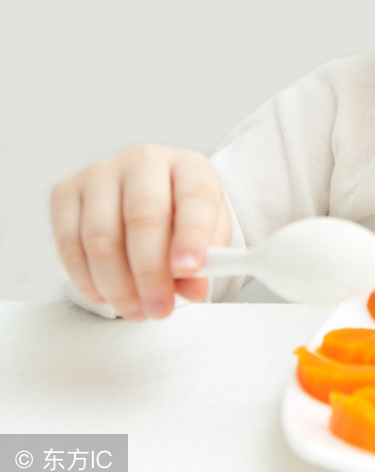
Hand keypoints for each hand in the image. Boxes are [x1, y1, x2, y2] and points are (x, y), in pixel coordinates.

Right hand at [50, 144, 232, 319]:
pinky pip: (69, 243)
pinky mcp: (66, 192)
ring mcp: (101, 173)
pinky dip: (86, 279)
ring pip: (101, 236)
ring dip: (118, 284)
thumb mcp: (209, 234)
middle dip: (150, 273)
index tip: (189, 270)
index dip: (192, 235)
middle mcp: (144, 161)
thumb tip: (194, 287)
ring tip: (136, 310)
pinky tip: (105, 296)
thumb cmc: (183, 217)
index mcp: (189, 166)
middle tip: (159, 308)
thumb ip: (208, 259)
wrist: (151, 197)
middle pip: (143, 218)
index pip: (194, 197)